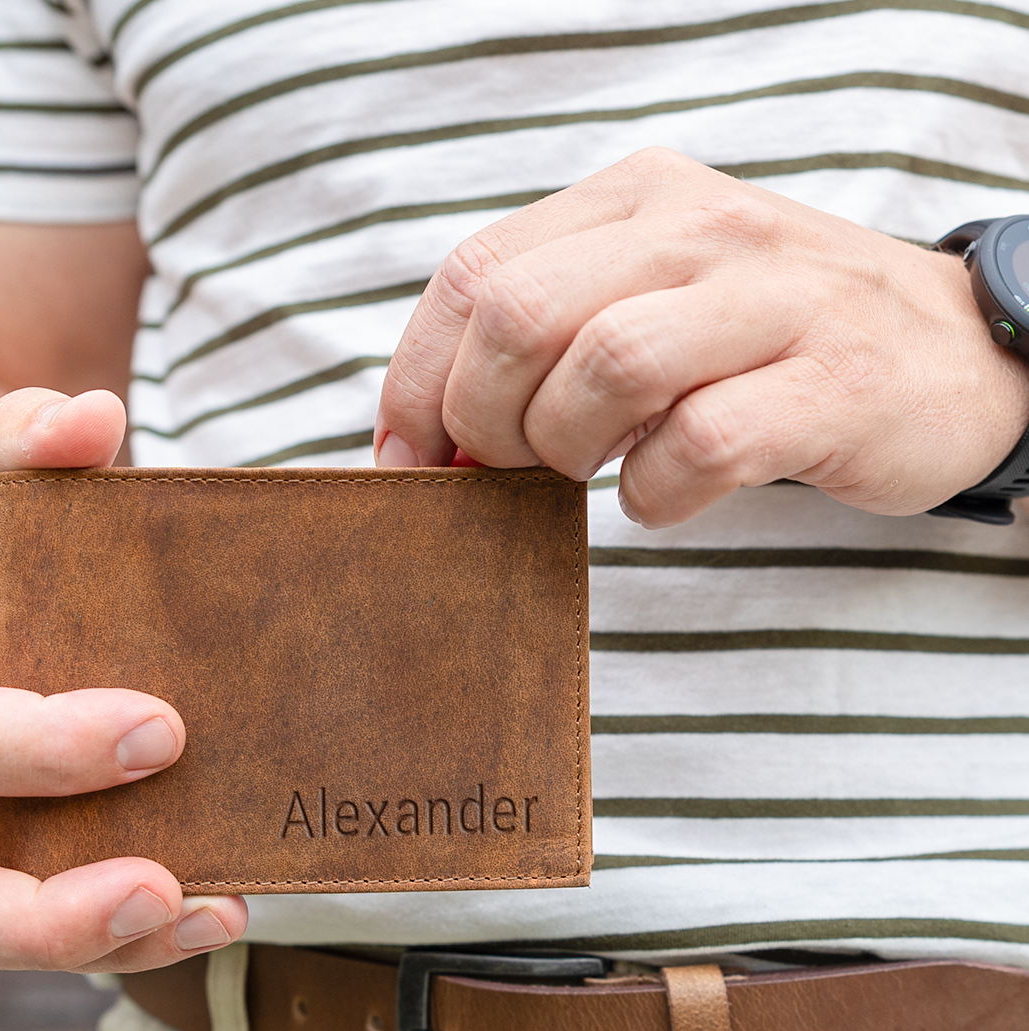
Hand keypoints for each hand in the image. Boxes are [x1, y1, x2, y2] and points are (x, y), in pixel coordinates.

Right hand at [0, 388, 247, 970]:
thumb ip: (22, 431)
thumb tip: (94, 417)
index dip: (39, 750)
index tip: (163, 731)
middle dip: (42, 916)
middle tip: (163, 890)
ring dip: (97, 943)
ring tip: (216, 910)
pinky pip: (38, 916)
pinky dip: (122, 927)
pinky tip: (214, 901)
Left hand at [375, 148, 1028, 524]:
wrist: (954, 353)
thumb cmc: (766, 344)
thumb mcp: (651, 299)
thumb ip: (544, 338)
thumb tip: (423, 435)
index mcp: (636, 202)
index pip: (474, 273)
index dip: (416, 380)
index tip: (409, 458)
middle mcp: (699, 230)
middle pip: (521, 317)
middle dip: (483, 420)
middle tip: (507, 469)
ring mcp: (773, 300)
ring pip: (606, 367)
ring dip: (566, 451)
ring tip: (590, 474)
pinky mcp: (829, 383)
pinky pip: (699, 443)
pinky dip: (656, 493)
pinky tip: (663, 494)